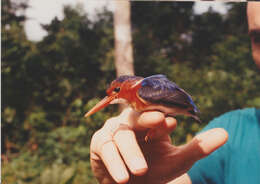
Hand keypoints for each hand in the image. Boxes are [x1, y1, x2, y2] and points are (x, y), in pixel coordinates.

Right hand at [90, 107, 227, 183]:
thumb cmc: (155, 168)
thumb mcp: (177, 160)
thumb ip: (198, 147)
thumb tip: (225, 133)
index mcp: (151, 121)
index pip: (156, 114)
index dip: (163, 116)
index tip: (171, 122)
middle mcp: (133, 121)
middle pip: (138, 116)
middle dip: (147, 120)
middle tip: (160, 120)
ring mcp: (115, 130)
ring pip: (122, 135)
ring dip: (131, 152)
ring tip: (141, 171)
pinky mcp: (101, 142)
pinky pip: (106, 149)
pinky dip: (114, 162)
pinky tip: (123, 177)